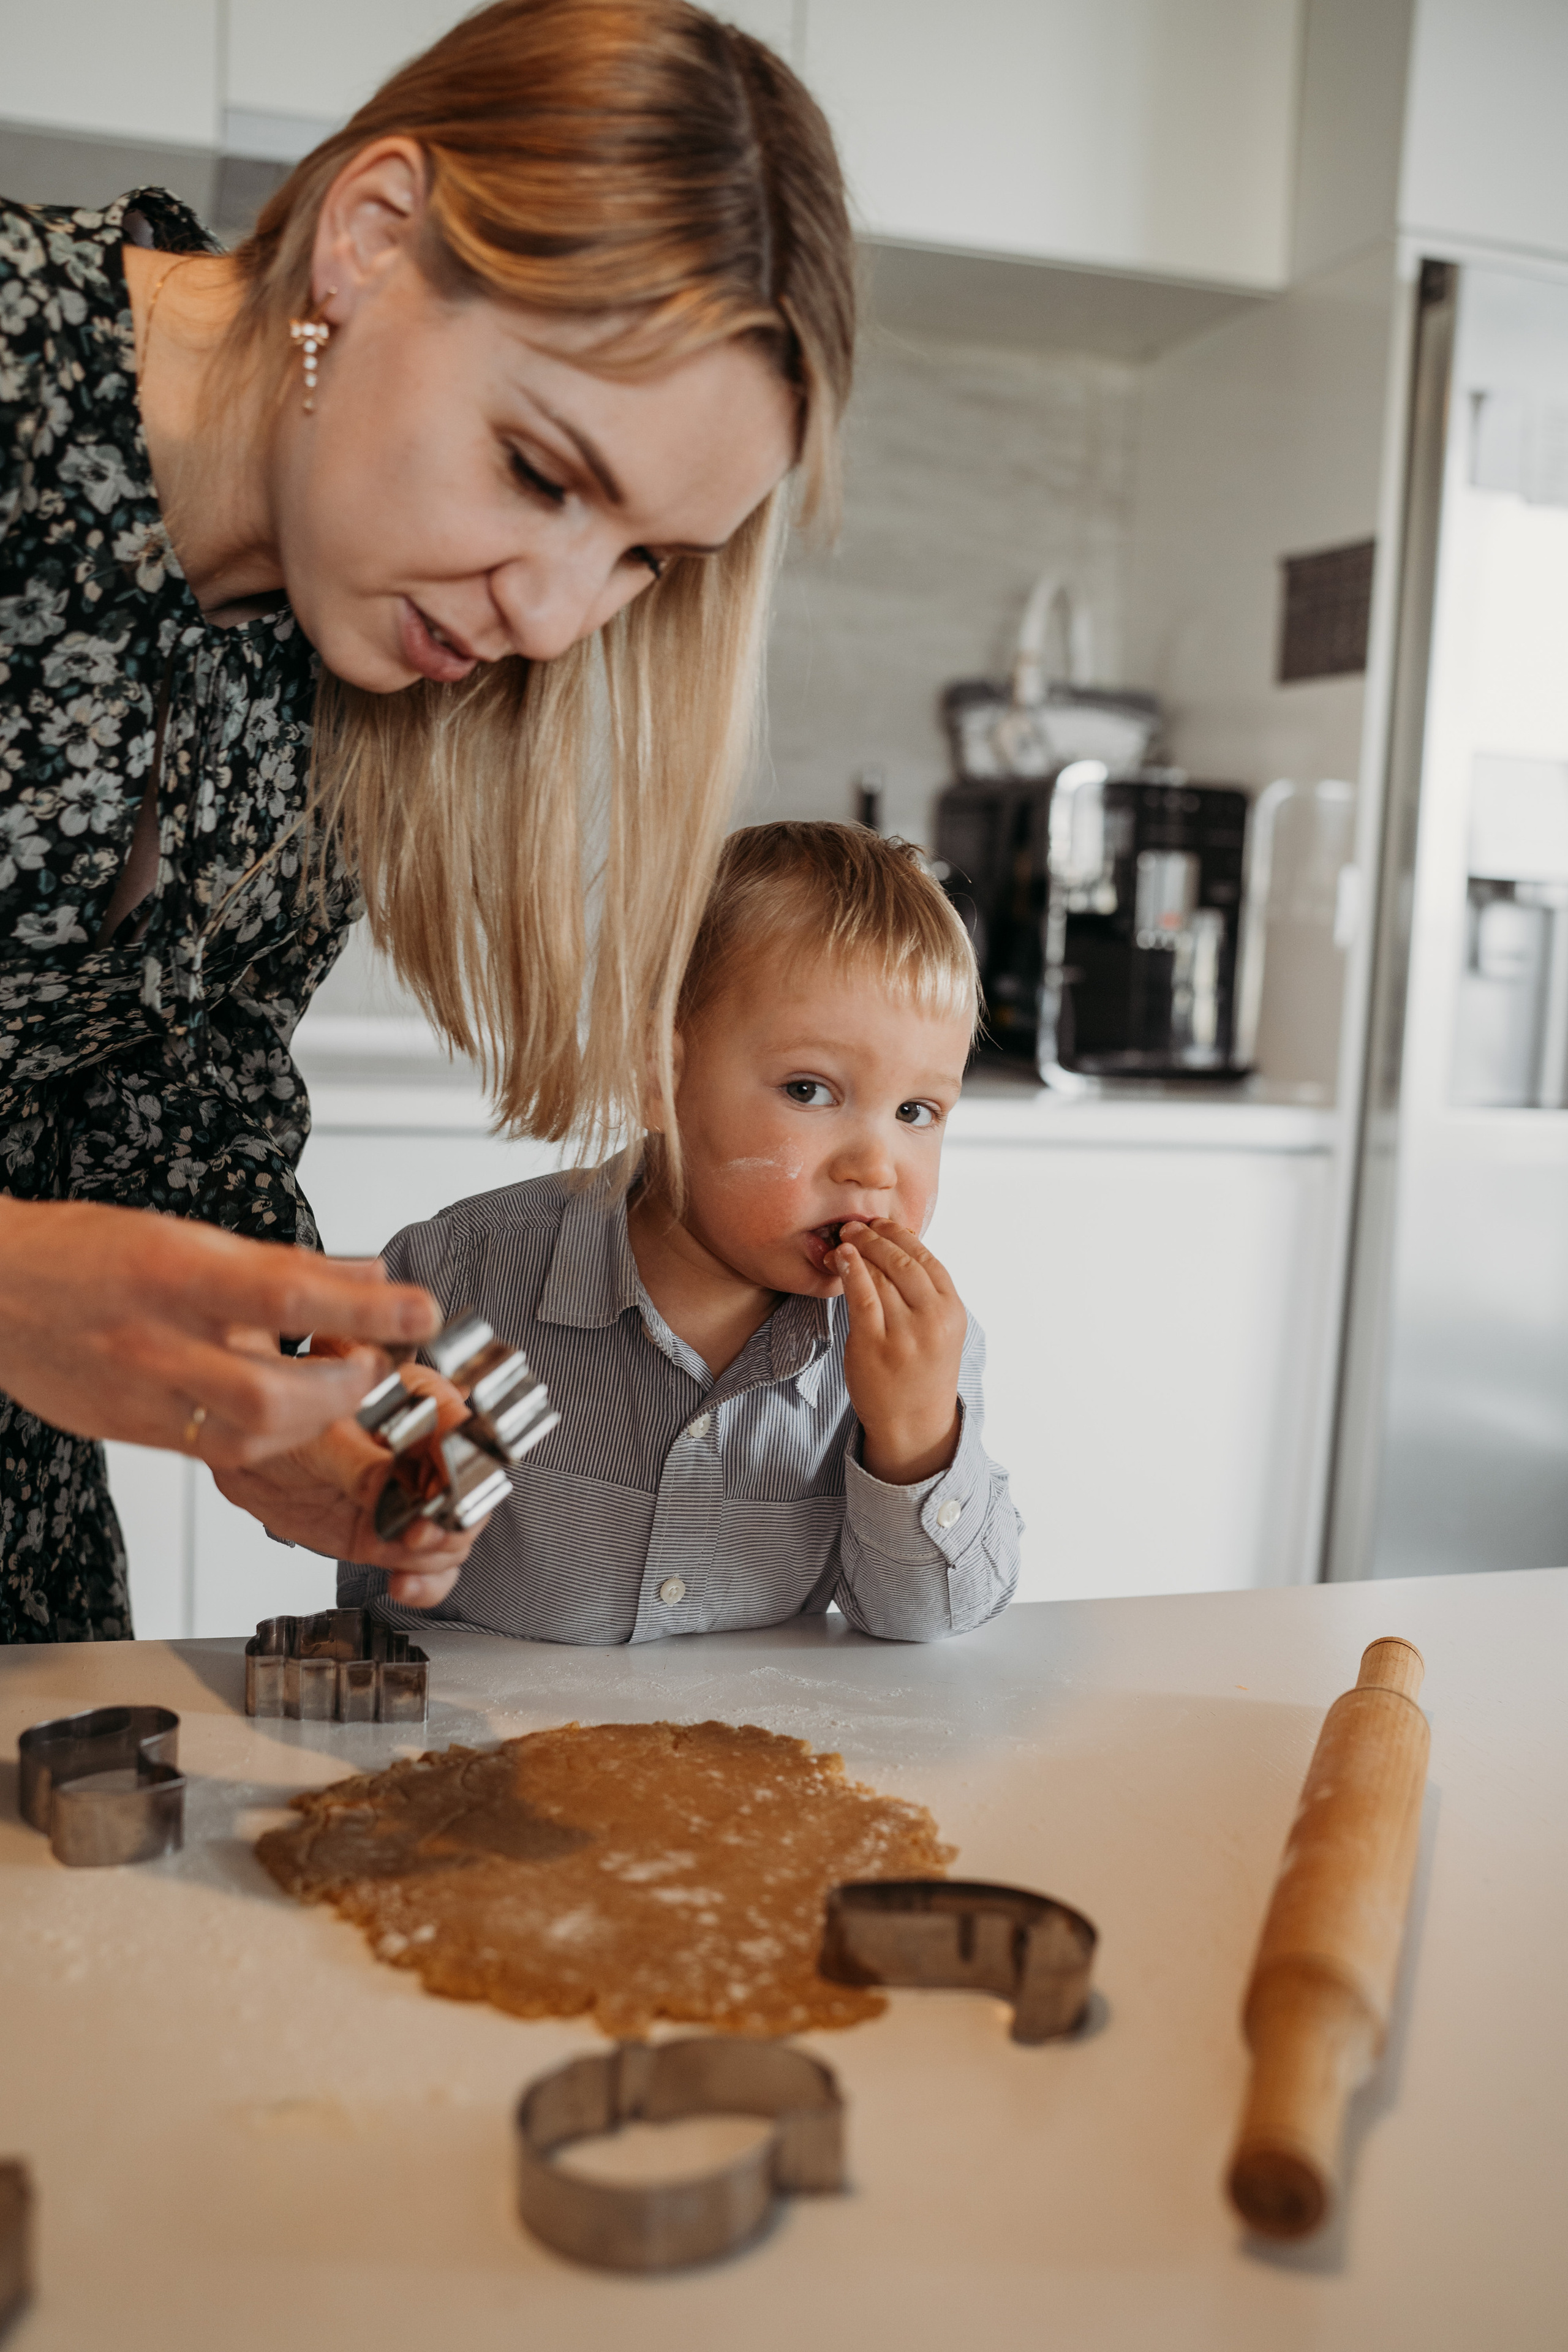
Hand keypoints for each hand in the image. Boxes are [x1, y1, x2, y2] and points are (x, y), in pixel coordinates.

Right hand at [0, 1197, 439, 1465]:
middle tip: (374, 1364)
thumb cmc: (82, 1253)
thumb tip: (367, 1270)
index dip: (365, 1307)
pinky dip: (272, 1438)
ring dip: (315, 1422)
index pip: (287, 1291)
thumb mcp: (182, 1233)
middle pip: (273, 1391)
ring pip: (251, 1438)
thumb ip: (277, 1260)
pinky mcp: (133, 1431)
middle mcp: (156, 1337)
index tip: (420, 1310)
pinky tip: (290, 1414)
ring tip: (339, 1389)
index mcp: (172, 1269)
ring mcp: (142, 1393)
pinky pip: (219, 1452)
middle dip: (344, 1389)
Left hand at [213, 1357, 476, 1608]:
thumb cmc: (282, 1428)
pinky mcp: (395, 1535)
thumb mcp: (317, 1439)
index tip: (443, 1494)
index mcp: (418, 1403)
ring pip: (456, 1533)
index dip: (461, 1467)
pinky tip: (404, 1585)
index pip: (464, 1432)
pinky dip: (426, 1583)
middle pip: (471, 1490)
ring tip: (402, 1557)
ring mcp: (413, 1497)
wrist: (250, 1459)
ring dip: (436, 1555)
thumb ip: (359, 1462)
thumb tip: (393, 1483)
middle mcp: (425, 1452)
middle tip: (416, 1534)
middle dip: (451, 1520)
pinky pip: (431, 1565)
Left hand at [831, 1218, 965, 1485]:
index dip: (901, 1235)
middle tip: (854, 1224)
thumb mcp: (939, 1329)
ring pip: (880, 1275)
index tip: (881, 1222)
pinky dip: (850, 1271)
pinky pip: (861, 1297)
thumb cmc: (922, 1370)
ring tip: (842, 1238)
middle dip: (876, 1236)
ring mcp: (905, 1333)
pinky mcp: (875, 1345)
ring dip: (859, 1249)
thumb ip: (925, 1294)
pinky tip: (840, 1257)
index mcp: (952, 1310)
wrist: (914, 1421)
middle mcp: (933, 1319)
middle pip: (902, 1262)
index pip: (927, 1259)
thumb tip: (895, 1247)